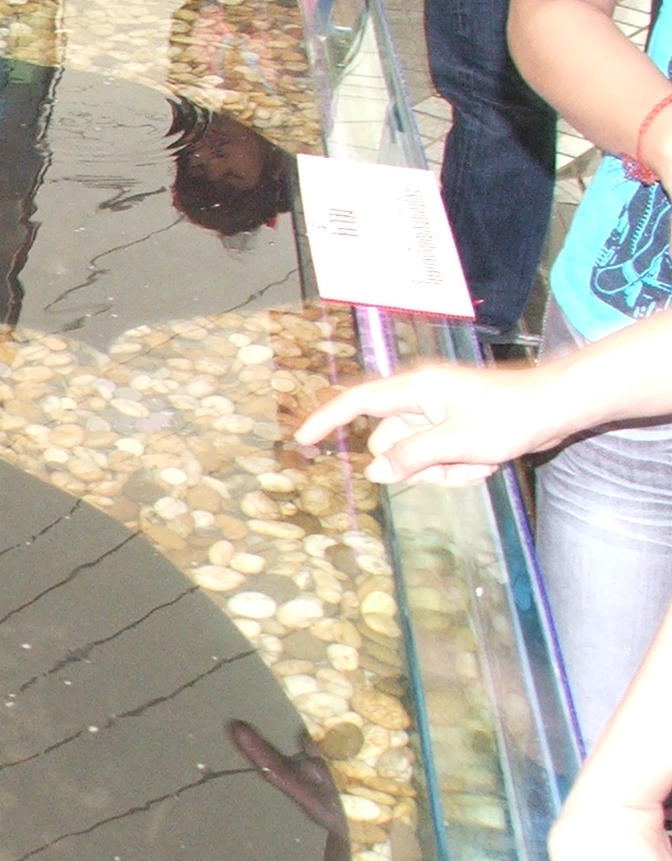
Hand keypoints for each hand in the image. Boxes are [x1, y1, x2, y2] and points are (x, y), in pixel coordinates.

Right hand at [293, 363, 562, 485]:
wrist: (557, 407)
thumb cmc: (510, 415)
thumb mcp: (457, 442)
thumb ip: (411, 456)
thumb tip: (375, 471)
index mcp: (414, 389)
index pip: (356, 403)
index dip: (327, 420)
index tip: (303, 440)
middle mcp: (419, 399)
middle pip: (389, 443)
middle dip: (417, 464)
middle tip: (457, 463)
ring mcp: (436, 414)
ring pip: (415, 456)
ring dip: (443, 469)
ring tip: (479, 461)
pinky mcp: (452, 427)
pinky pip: (437, 457)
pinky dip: (457, 466)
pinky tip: (485, 460)